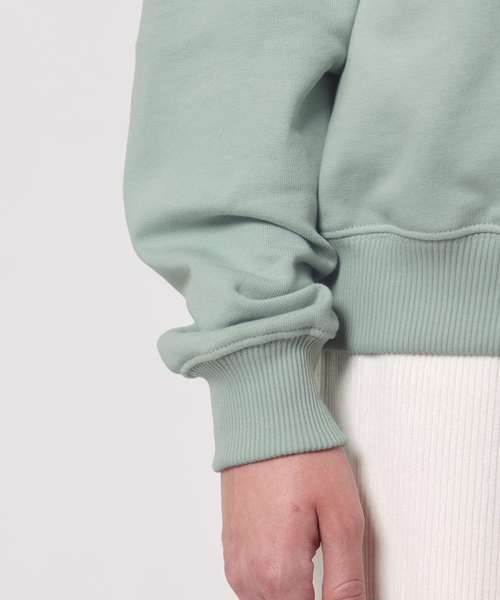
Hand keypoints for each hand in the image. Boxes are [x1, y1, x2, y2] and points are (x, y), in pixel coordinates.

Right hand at [220, 447, 365, 599]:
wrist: (262, 418)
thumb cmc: (300, 455)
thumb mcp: (343, 517)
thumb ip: (347, 580)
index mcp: (278, 574)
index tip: (342, 587)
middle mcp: (249, 575)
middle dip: (313, 596)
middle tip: (330, 561)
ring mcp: (236, 561)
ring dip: (294, 592)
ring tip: (314, 553)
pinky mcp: (231, 547)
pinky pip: (253, 585)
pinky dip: (276, 580)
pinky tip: (293, 551)